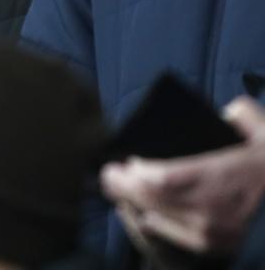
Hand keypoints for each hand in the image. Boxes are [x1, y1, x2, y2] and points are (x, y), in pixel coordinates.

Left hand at [101, 97, 264, 254]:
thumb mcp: (260, 128)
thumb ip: (236, 114)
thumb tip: (218, 113)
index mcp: (220, 177)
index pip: (162, 179)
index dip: (137, 172)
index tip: (128, 159)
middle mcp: (211, 209)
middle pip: (151, 199)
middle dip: (122, 185)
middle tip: (109, 172)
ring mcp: (212, 231)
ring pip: (155, 217)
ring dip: (131, 201)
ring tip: (118, 186)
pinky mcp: (213, 244)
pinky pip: (169, 234)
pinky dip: (150, 220)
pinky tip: (141, 209)